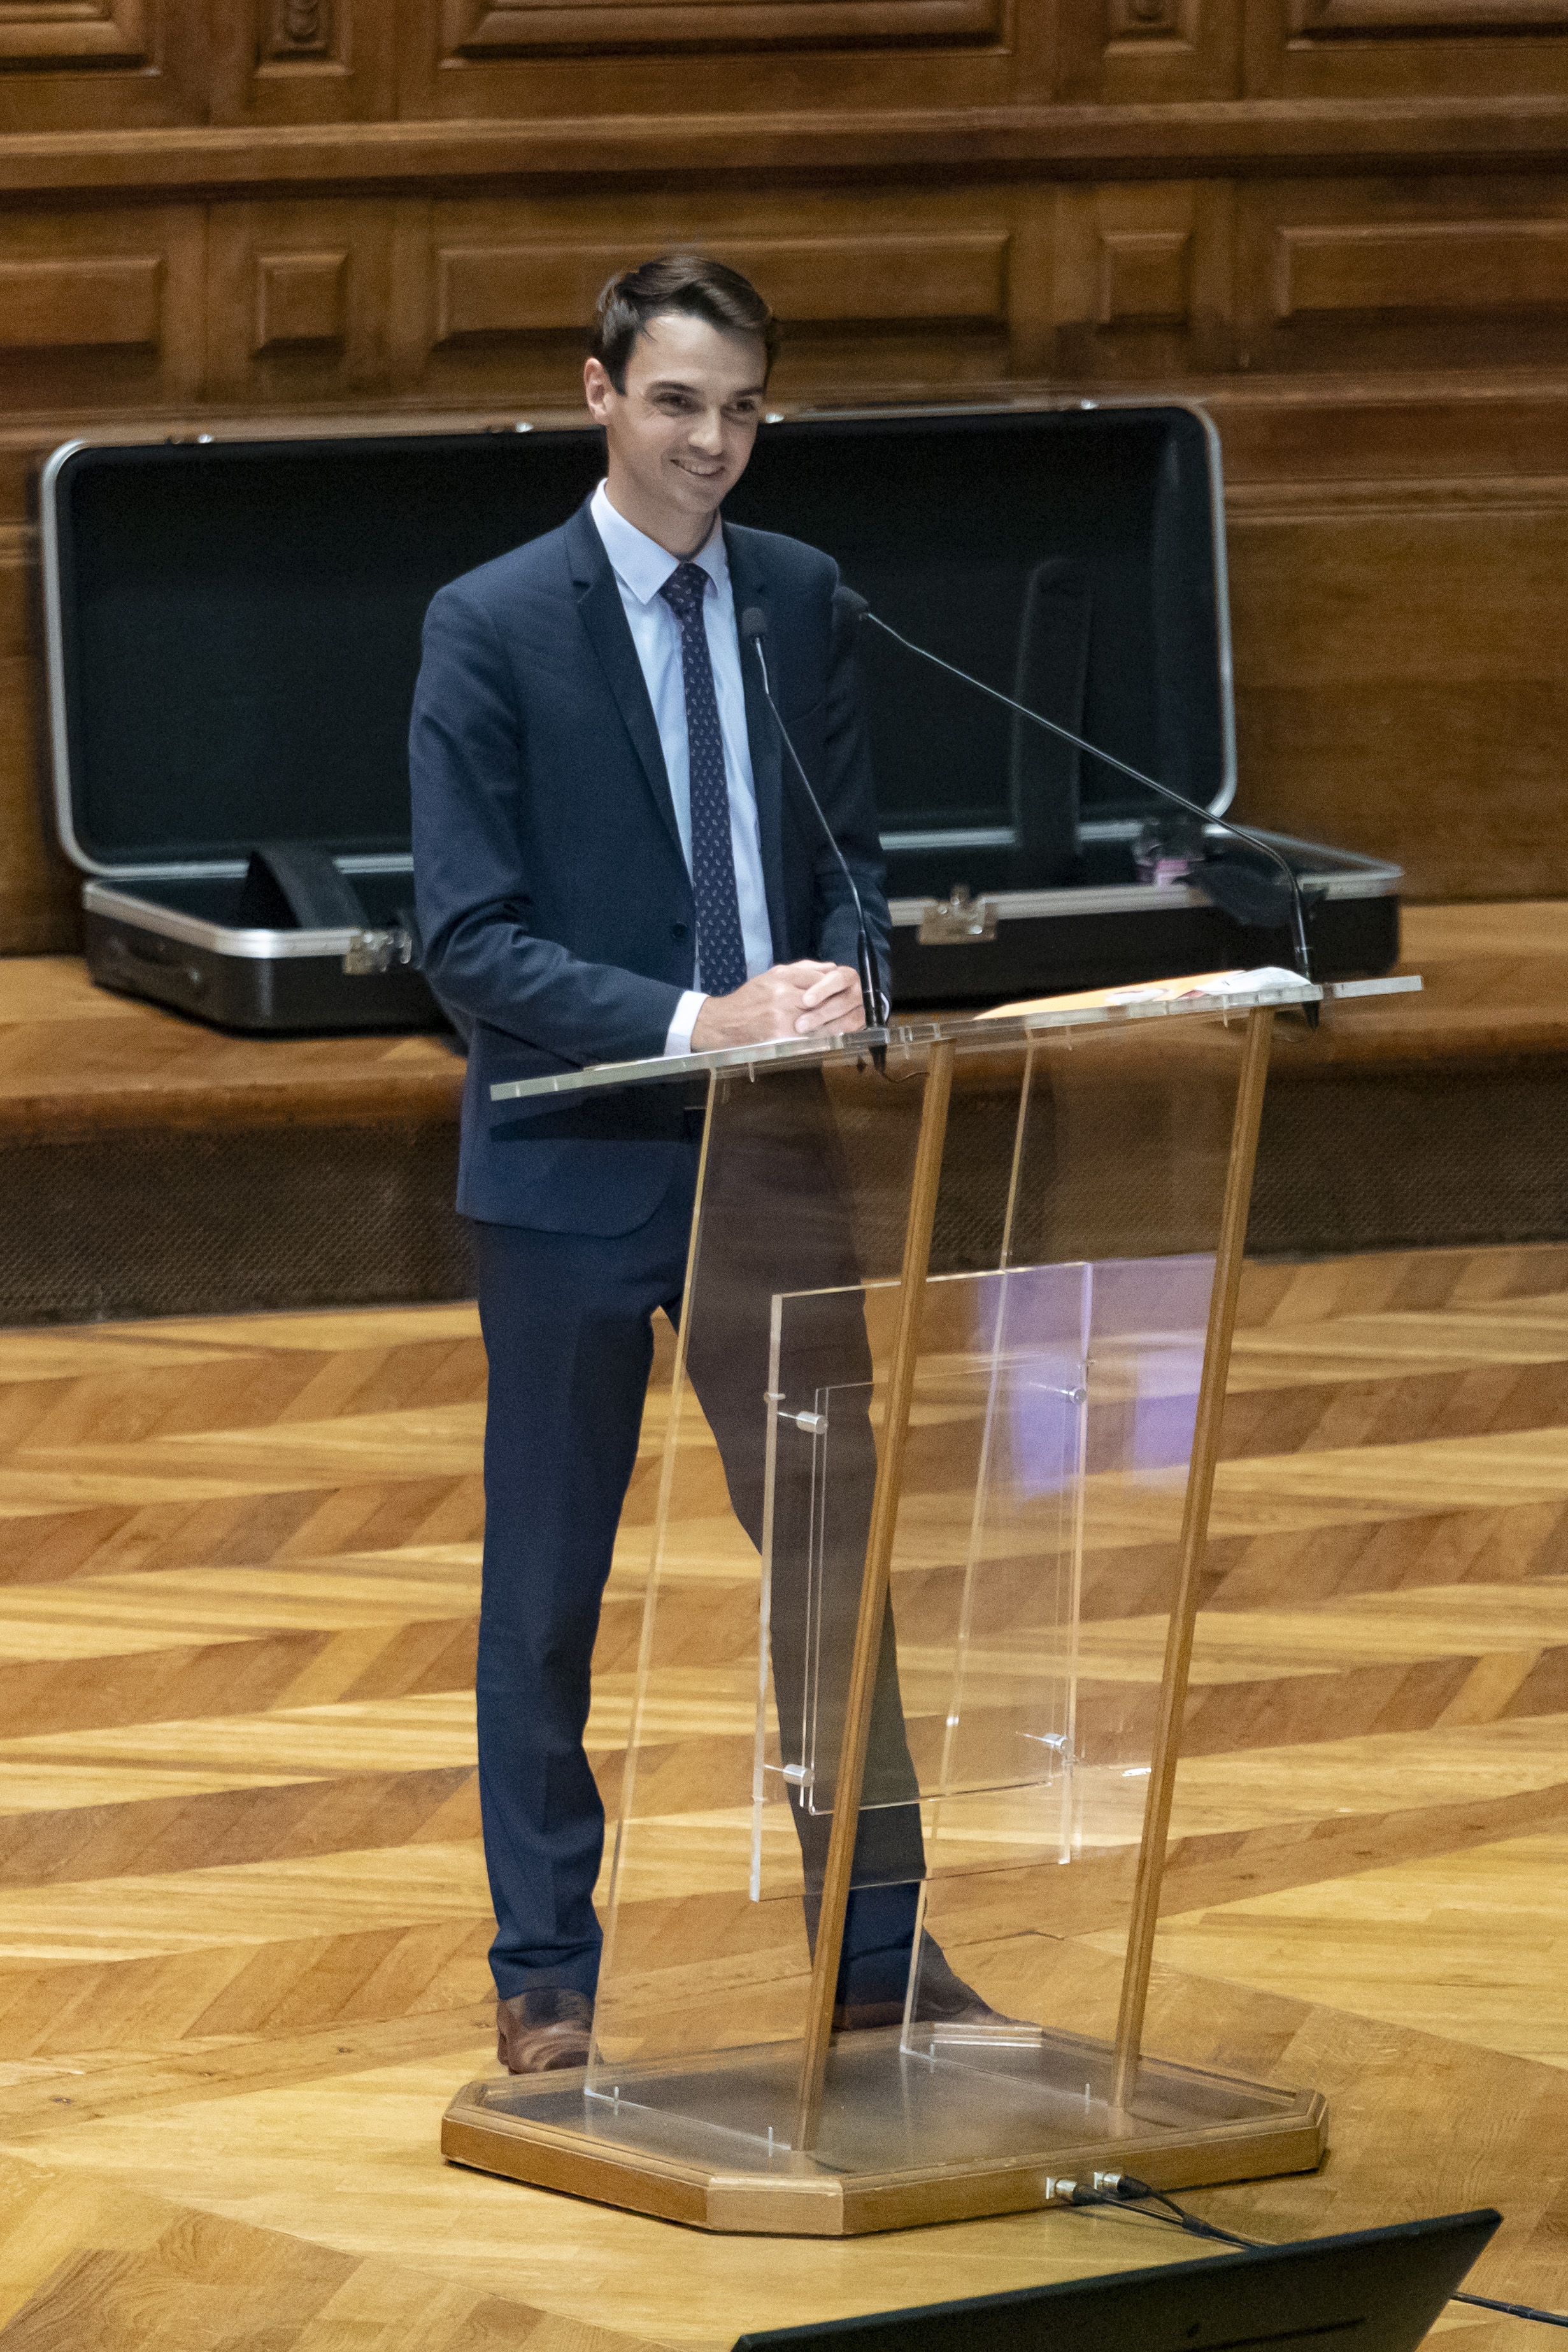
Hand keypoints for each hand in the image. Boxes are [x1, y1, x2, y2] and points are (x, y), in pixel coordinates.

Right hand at [691, 961, 865, 1050]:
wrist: (724, 1023)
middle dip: (840, 1004)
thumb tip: (832, 967)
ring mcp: (783, 1017)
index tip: (844, 992)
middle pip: (824, 999)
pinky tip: (833, 1037)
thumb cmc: (749, 999)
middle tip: (853, 1009)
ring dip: (837, 1023)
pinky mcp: (782, 1037)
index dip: (836, 986)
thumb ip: (803, 969)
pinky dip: (824, 1037)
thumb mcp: (772, 975)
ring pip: (821, 1020)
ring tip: (847, 1023)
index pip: (821, 978)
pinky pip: (811, 1037)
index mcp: (782, 976)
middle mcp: (784, 995)